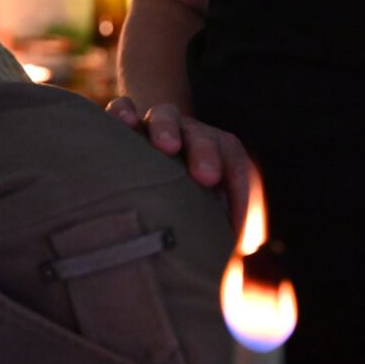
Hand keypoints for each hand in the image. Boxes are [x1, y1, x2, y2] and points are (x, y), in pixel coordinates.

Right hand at [106, 96, 250, 230]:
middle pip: (203, 136)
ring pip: (165, 115)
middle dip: (206, 153)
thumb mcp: (210, 217)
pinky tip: (124, 124)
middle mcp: (189, 136)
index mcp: (217, 155)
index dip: (242, 192)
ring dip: (168, 128)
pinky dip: (123, 112)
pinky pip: (122, 108)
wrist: (142, 168)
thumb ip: (226, 231)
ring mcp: (155, 125)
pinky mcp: (122, 123)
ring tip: (166, 146)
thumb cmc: (183, 203)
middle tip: (206, 176)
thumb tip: (241, 255)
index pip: (236, 164)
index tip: (236, 227)